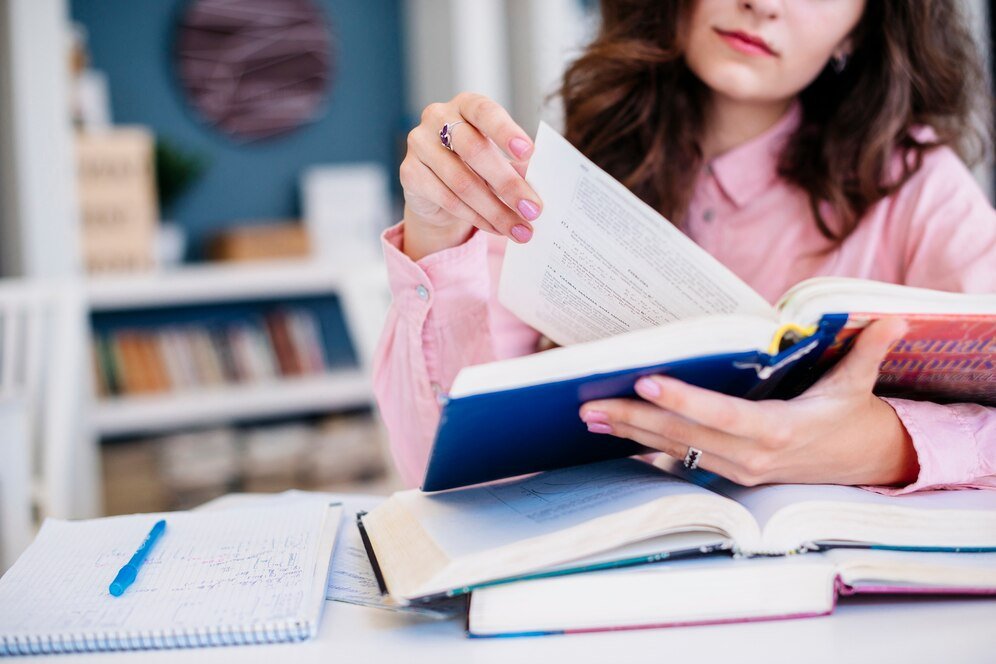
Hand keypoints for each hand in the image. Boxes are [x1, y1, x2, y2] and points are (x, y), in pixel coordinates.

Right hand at [400, 93, 542, 260]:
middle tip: (533, 209)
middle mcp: (438, 117)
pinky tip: (496, 228)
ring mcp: (419, 143)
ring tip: (519, 229)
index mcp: (466, 105)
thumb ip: (516, 167)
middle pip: (473, 150)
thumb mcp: (499, 161)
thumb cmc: (476, 167)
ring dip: (495, 210)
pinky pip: (446, 199)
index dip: (506, 132)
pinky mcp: (409, 173)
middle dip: (508, 184)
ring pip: (461, 181)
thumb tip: (535, 189)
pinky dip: (476, 218)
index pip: (485, 111)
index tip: (529, 153)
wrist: (438, 190)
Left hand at [579, 318, 919, 486]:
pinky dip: (646, 444)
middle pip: (683, 436)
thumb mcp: (859, 382)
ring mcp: (738, 470)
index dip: (684, 400)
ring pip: (674, 449)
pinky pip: (680, 458)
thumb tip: (891, 318)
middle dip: (634, 418)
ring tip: (589, 415)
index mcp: (780, 430)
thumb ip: (869, 350)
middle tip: (589, 403)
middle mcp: (753, 456)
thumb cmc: (852, 415)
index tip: (646, 380)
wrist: (864, 462)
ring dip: (630, 433)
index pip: (723, 415)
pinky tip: (616, 431)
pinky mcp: (729, 475)